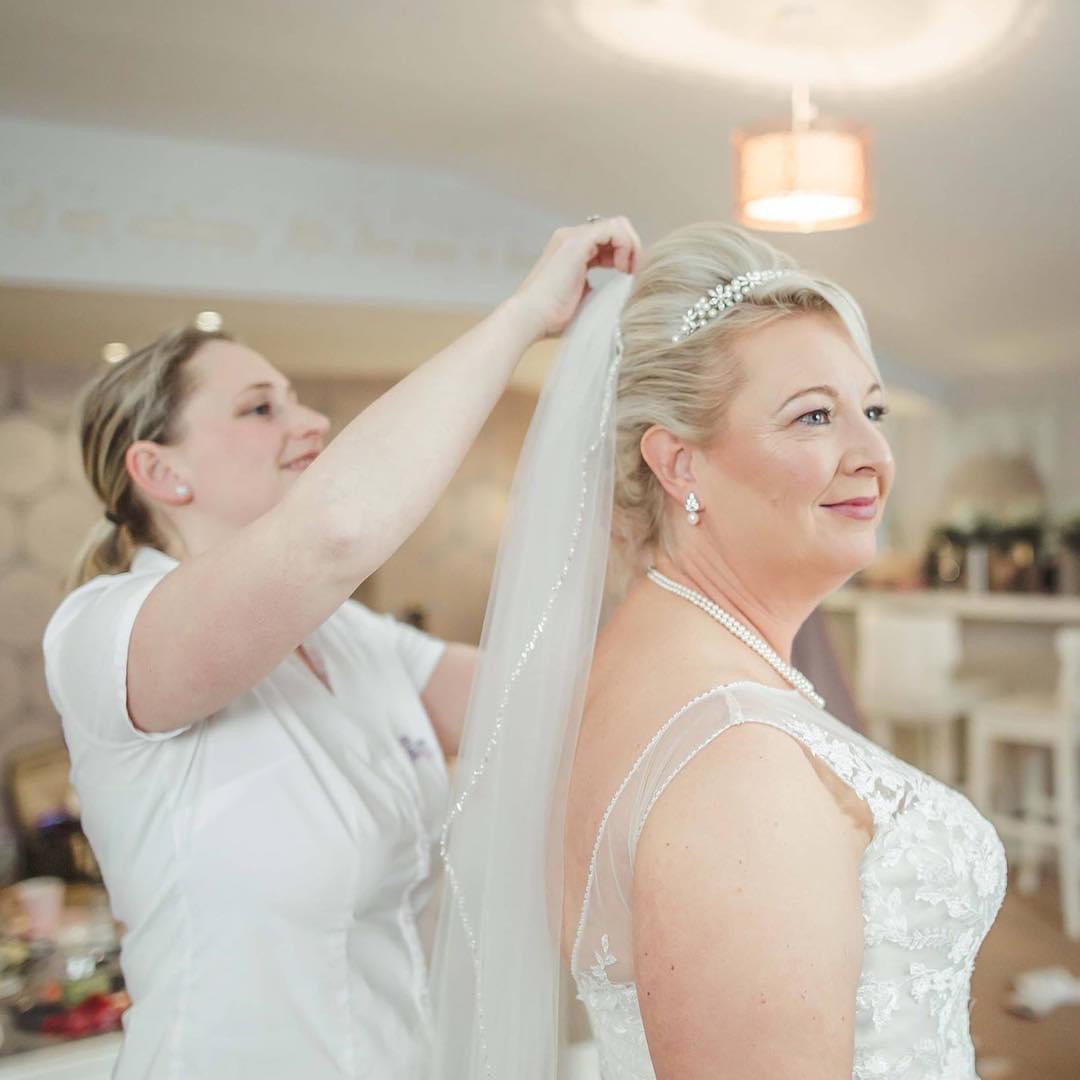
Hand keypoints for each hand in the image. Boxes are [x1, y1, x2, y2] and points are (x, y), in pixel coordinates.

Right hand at [509, 218, 641, 341]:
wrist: (529, 319)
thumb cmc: (552, 318)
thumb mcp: (585, 301)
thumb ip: (601, 290)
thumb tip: (624, 291)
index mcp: (572, 252)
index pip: (608, 242)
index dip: (625, 256)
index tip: (631, 279)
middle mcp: (571, 238)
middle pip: (615, 230)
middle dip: (632, 249)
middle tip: (635, 274)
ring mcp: (573, 237)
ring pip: (618, 225)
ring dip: (632, 247)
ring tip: (630, 272)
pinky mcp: (577, 242)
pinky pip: (614, 229)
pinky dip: (626, 246)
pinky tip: (621, 268)